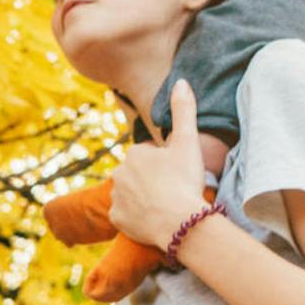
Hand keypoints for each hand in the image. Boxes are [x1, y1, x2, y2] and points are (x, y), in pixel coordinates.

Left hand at [109, 79, 209, 249]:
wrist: (180, 222)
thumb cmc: (184, 180)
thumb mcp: (188, 142)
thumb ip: (184, 110)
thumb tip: (182, 81)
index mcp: (135, 153)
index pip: (151, 156)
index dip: (167, 165)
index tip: (179, 175)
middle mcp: (119, 173)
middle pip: (139, 174)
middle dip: (153, 181)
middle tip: (173, 191)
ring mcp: (116, 197)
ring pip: (131, 194)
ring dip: (144, 198)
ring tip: (165, 206)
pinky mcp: (116, 219)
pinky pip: (125, 215)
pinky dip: (136, 217)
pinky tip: (153, 220)